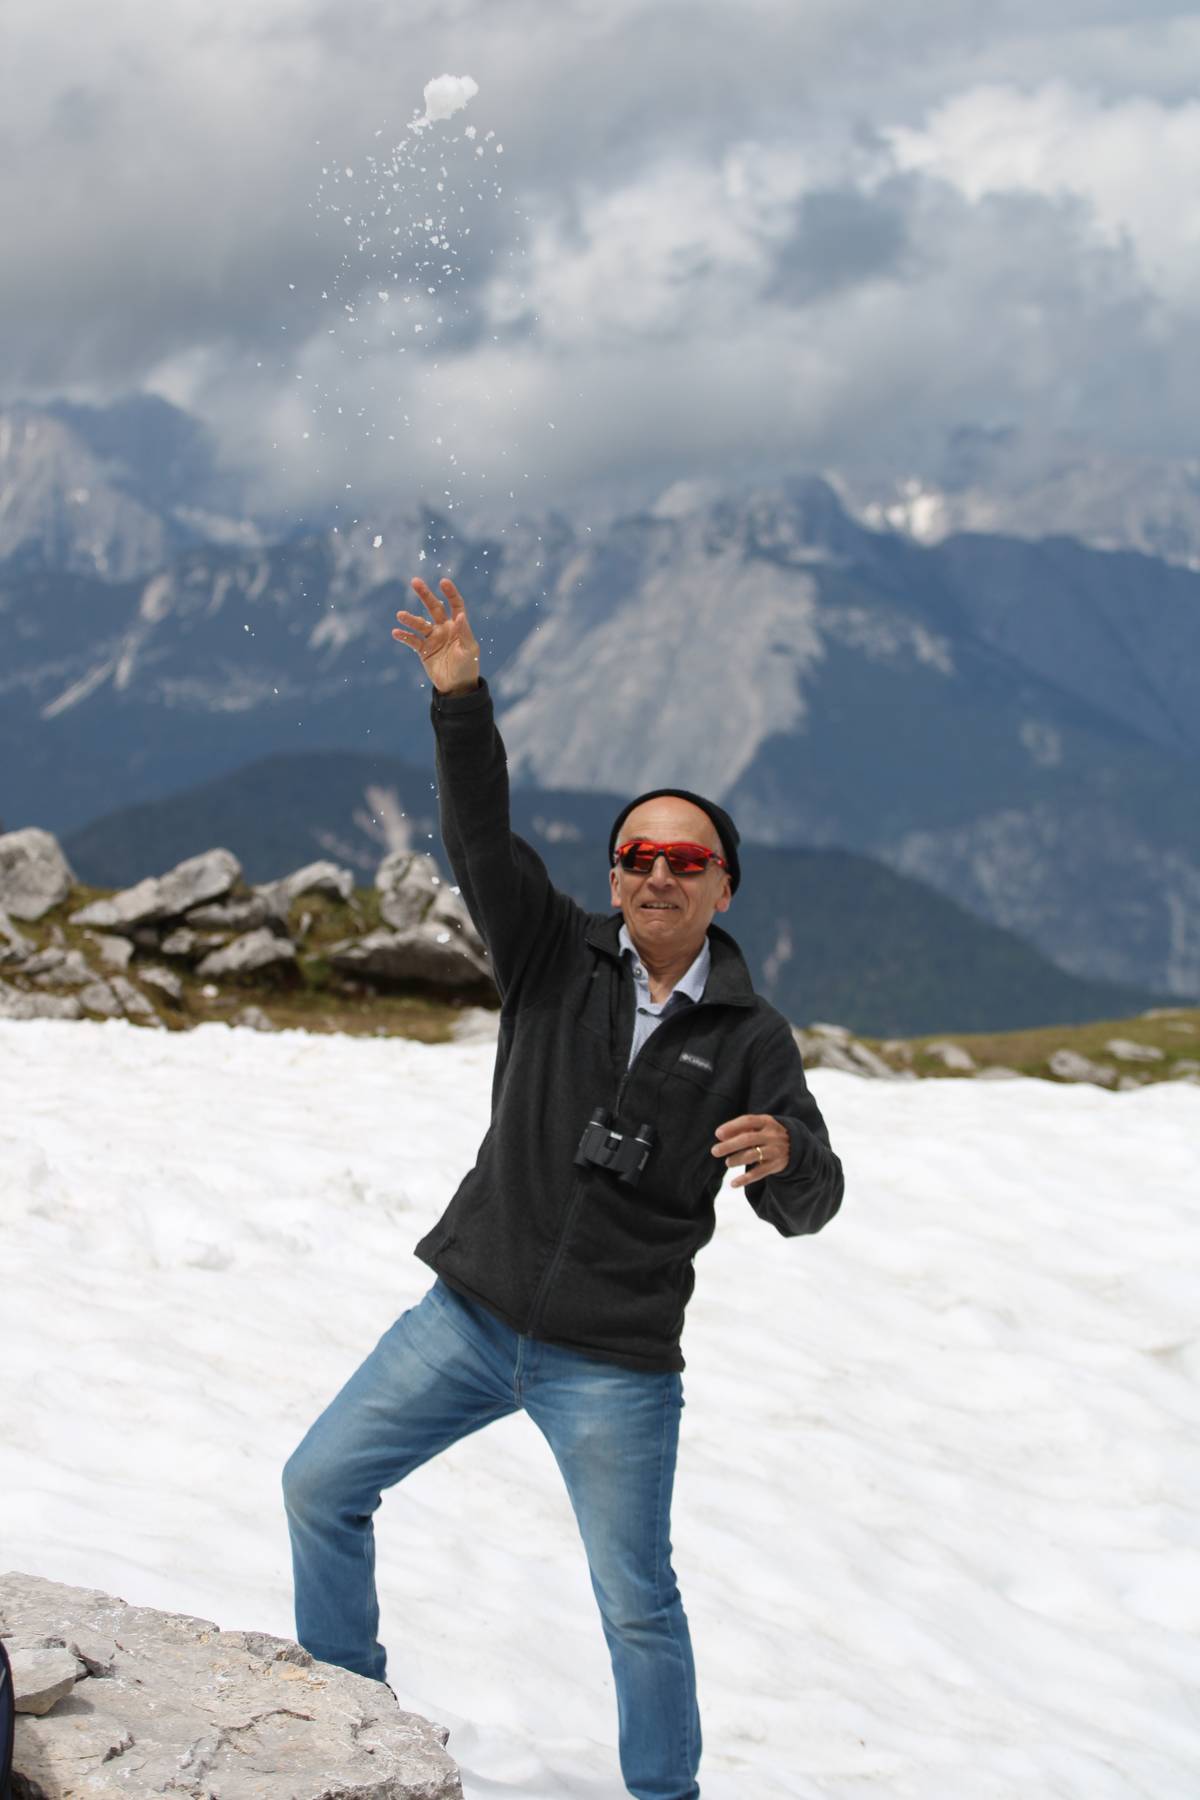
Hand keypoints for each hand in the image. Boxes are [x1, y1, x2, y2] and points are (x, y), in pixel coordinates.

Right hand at [392, 577, 480, 693]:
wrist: (457, 688)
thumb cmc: (467, 667)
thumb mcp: (469, 650)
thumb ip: (464, 633)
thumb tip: (459, 616)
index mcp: (458, 626)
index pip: (455, 605)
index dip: (450, 593)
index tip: (443, 582)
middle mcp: (444, 628)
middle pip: (434, 607)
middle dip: (425, 595)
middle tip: (415, 581)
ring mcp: (433, 638)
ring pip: (420, 624)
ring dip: (410, 619)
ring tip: (400, 615)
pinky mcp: (423, 650)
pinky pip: (412, 641)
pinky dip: (404, 636)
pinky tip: (396, 632)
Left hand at [711, 1114, 790, 1187]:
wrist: (796, 1146)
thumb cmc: (768, 1134)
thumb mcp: (760, 1126)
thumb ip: (741, 1129)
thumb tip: (720, 1136)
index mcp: (767, 1122)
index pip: (748, 1121)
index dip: (732, 1126)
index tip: (718, 1134)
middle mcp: (772, 1135)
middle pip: (748, 1139)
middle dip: (730, 1145)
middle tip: (715, 1151)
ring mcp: (775, 1151)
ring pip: (753, 1155)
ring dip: (737, 1159)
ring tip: (728, 1163)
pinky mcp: (776, 1165)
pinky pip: (759, 1173)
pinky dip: (745, 1179)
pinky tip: (733, 1183)